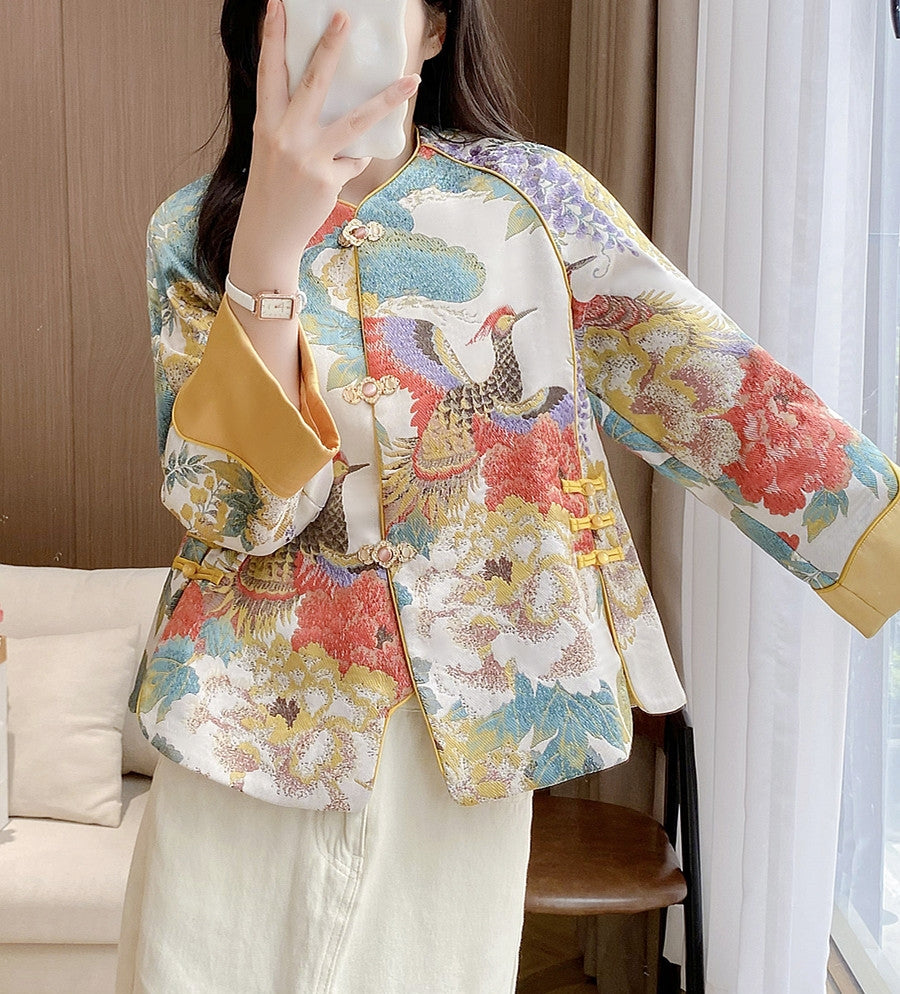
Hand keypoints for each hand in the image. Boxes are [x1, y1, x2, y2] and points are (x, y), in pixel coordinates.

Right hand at [229, 1, 420, 291]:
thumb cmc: (273, 189)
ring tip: (411, 80)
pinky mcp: (328, 179)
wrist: (267, 235)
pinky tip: (336, 175)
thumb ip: (294, 125)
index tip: (277, 5)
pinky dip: (352, 162)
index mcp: (267, 123)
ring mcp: (308, 157)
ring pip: (355, 121)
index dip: (273, 36)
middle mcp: (285, 136)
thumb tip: (338, 105)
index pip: (269, 71)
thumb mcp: (274, 151)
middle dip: (329, 48)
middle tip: (344, 17)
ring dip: (386, 99)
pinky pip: (354, 159)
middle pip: (313, 83)